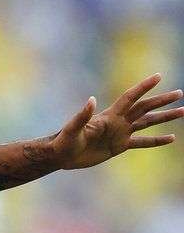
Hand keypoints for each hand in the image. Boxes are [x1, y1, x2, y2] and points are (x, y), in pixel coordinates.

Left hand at [51, 73, 182, 168]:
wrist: (61, 156)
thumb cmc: (64, 141)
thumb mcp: (72, 129)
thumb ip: (82, 115)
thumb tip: (91, 100)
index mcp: (109, 116)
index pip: (130, 98)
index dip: (143, 87)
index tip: (158, 76)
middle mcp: (117, 122)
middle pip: (144, 108)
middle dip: (161, 101)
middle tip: (180, 93)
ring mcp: (120, 133)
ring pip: (147, 123)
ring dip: (164, 117)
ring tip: (182, 111)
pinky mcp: (119, 146)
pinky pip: (142, 142)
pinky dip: (156, 140)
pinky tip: (171, 138)